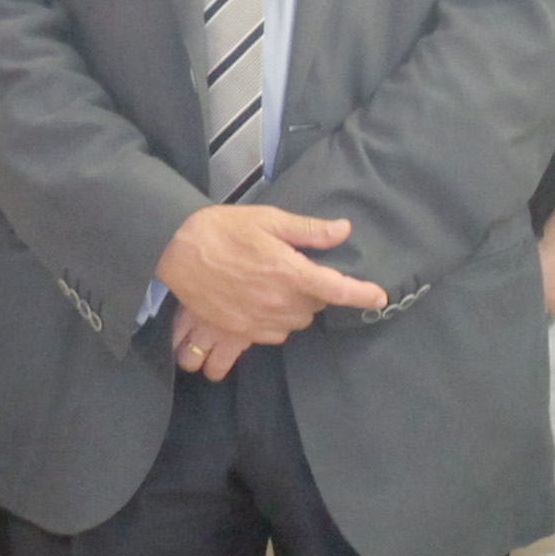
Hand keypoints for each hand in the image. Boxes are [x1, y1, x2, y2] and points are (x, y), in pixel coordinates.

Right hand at [157, 205, 385, 372]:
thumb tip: (343, 230)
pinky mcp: (240, 331)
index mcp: (289, 272)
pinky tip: (261, 303)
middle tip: (296, 270)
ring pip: (296, 323)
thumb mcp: (268, 220)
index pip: (337, 289)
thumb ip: (308, 231)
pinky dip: (276, 321)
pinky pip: (273, 334)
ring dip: (295, 308)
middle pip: (316, 307)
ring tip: (275, 286)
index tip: (379, 298)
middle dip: (314, 292)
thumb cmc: (222, 229)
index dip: (363, 295)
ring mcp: (258, 320)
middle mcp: (278, 302)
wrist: (175, 251)